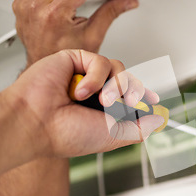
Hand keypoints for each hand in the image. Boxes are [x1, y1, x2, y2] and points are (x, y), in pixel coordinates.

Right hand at [7, 49, 163, 157]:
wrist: (36, 124)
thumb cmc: (65, 133)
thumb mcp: (114, 136)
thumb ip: (139, 128)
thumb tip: (159, 119)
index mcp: (103, 109)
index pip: (130, 95)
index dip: (143, 95)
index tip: (155, 100)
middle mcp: (96, 92)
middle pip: (128, 79)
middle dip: (131, 92)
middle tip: (120, 105)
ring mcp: (85, 75)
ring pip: (119, 68)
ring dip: (115, 86)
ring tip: (101, 101)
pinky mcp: (74, 59)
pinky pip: (101, 61)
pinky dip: (96, 77)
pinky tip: (79, 92)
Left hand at [12, 0, 137, 64]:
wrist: (44, 67)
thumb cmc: (65, 59)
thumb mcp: (93, 37)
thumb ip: (109, 14)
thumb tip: (125, 2)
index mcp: (53, 15)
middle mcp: (35, 8)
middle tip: (94, 3)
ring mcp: (25, 5)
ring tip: (75, 12)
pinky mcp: (21, 4)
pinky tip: (61, 12)